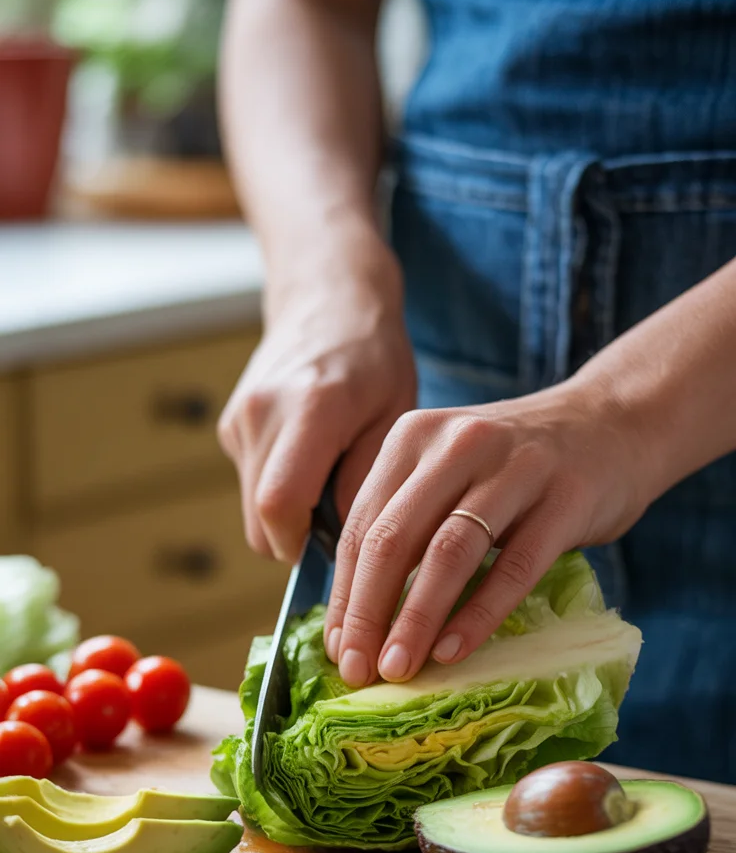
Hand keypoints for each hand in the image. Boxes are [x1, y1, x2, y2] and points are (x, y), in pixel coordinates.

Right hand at [218, 243, 415, 561]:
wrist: (327, 297)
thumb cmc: (374, 356)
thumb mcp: (395, 416)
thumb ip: (371, 482)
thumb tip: (354, 547)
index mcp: (310, 409)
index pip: (280, 506)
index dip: (301, 546)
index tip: (336, 556)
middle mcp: (262, 414)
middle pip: (259, 520)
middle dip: (297, 541)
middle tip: (343, 529)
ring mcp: (239, 419)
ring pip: (251, 508)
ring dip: (289, 517)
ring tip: (332, 485)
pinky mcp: (230, 425)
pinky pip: (250, 483)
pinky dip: (279, 490)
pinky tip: (312, 461)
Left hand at [324, 380, 652, 686]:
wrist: (615, 422)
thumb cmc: (520, 466)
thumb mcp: (452, 472)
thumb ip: (409, 521)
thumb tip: (359, 615)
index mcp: (413, 438)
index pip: (362, 525)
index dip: (344, 594)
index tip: (337, 650)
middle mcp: (456, 445)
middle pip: (394, 538)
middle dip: (368, 611)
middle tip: (357, 670)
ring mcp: (513, 469)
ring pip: (447, 552)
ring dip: (416, 618)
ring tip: (398, 668)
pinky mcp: (564, 499)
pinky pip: (514, 567)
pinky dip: (479, 614)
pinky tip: (454, 651)